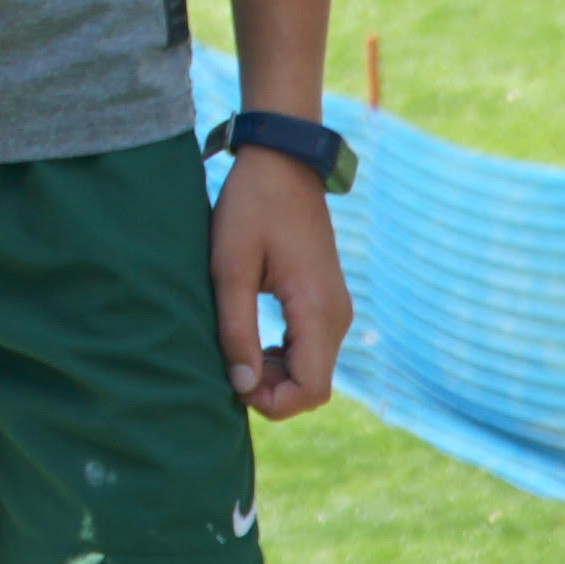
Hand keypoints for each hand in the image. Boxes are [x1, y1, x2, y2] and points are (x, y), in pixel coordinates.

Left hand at [212, 147, 347, 418]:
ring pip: (312, 370)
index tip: (233, 380)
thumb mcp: (230, 267)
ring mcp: (336, 310)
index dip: (273, 401)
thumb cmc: (250, 208)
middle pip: (313, 386)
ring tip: (235, 348)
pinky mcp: (327, 302)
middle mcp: (337, 317)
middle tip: (227, 363)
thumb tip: (241, 386)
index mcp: (317, 310)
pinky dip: (283, 356)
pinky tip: (250, 337)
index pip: (311, 390)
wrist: (283, 162)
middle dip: (270, 390)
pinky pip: (311, 349)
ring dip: (275, 373)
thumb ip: (236, 329)